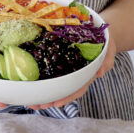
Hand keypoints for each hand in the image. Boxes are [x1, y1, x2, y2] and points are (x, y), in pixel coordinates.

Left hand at [0, 29, 117, 110]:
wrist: (98, 28)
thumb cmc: (104, 38)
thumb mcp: (109, 46)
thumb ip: (106, 58)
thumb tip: (101, 71)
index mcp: (85, 72)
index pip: (76, 88)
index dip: (66, 96)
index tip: (56, 102)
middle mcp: (73, 73)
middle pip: (60, 89)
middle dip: (47, 99)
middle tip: (34, 104)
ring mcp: (64, 67)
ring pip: (52, 83)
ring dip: (39, 92)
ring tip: (26, 100)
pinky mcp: (54, 58)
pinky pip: (45, 69)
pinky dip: (36, 77)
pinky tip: (24, 82)